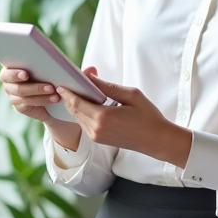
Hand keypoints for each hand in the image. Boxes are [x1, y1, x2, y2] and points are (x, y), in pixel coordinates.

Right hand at [0, 67, 81, 150]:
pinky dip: (40, 100)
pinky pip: (27, 103)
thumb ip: (76, 70)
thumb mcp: (64, 71)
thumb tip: (92, 69)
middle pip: (8, 78)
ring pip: (20, 92)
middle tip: (30, 76)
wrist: (56, 104)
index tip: (25, 71)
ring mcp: (14, 93)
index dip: (13, 67)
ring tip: (52, 89)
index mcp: (15, 63)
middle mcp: (10, 79)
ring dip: (36, 90)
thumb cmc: (57, 80)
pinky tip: (53, 99)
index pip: (7, 61)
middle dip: (19, 78)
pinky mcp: (20, 105)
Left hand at [58, 72, 192, 168]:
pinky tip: (86, 103)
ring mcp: (96, 137)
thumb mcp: (131, 95)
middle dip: (70, 97)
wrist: (156, 140)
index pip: (77, 102)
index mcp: (103, 117)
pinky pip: (84, 124)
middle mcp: (96, 129)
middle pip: (74, 110)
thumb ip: (108, 86)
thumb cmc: (148, 116)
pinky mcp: (98, 140)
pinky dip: (82, 113)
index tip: (61, 83)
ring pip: (77, 117)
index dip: (68, 92)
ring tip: (76, 91)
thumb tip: (90, 77)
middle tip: (69, 83)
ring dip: (75, 105)